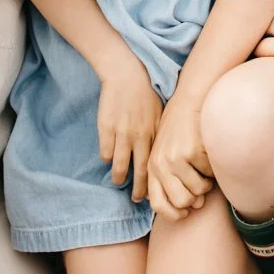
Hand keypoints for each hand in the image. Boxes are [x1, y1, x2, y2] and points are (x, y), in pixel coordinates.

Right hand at [97, 50, 162, 197]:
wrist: (127, 73)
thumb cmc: (146, 92)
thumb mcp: (161, 112)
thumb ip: (162, 132)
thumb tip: (167, 153)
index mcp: (156, 132)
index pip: (158, 165)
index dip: (157, 181)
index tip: (155, 191)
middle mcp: (141, 136)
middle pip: (141, 172)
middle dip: (139, 190)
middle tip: (137, 199)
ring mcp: (122, 133)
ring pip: (120, 166)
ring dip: (120, 178)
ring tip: (119, 182)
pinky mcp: (106, 129)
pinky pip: (106, 153)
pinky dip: (107, 158)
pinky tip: (109, 159)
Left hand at [147, 96, 213, 222]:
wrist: (189, 99)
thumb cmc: (181, 129)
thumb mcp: (167, 152)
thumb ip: (170, 179)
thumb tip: (191, 207)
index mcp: (152, 167)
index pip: (157, 204)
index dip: (174, 214)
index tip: (186, 212)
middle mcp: (160, 165)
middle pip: (182, 202)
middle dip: (196, 198)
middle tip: (201, 185)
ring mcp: (175, 159)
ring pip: (199, 190)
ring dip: (207, 181)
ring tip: (204, 166)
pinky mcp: (191, 152)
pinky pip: (210, 174)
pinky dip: (213, 167)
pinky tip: (208, 152)